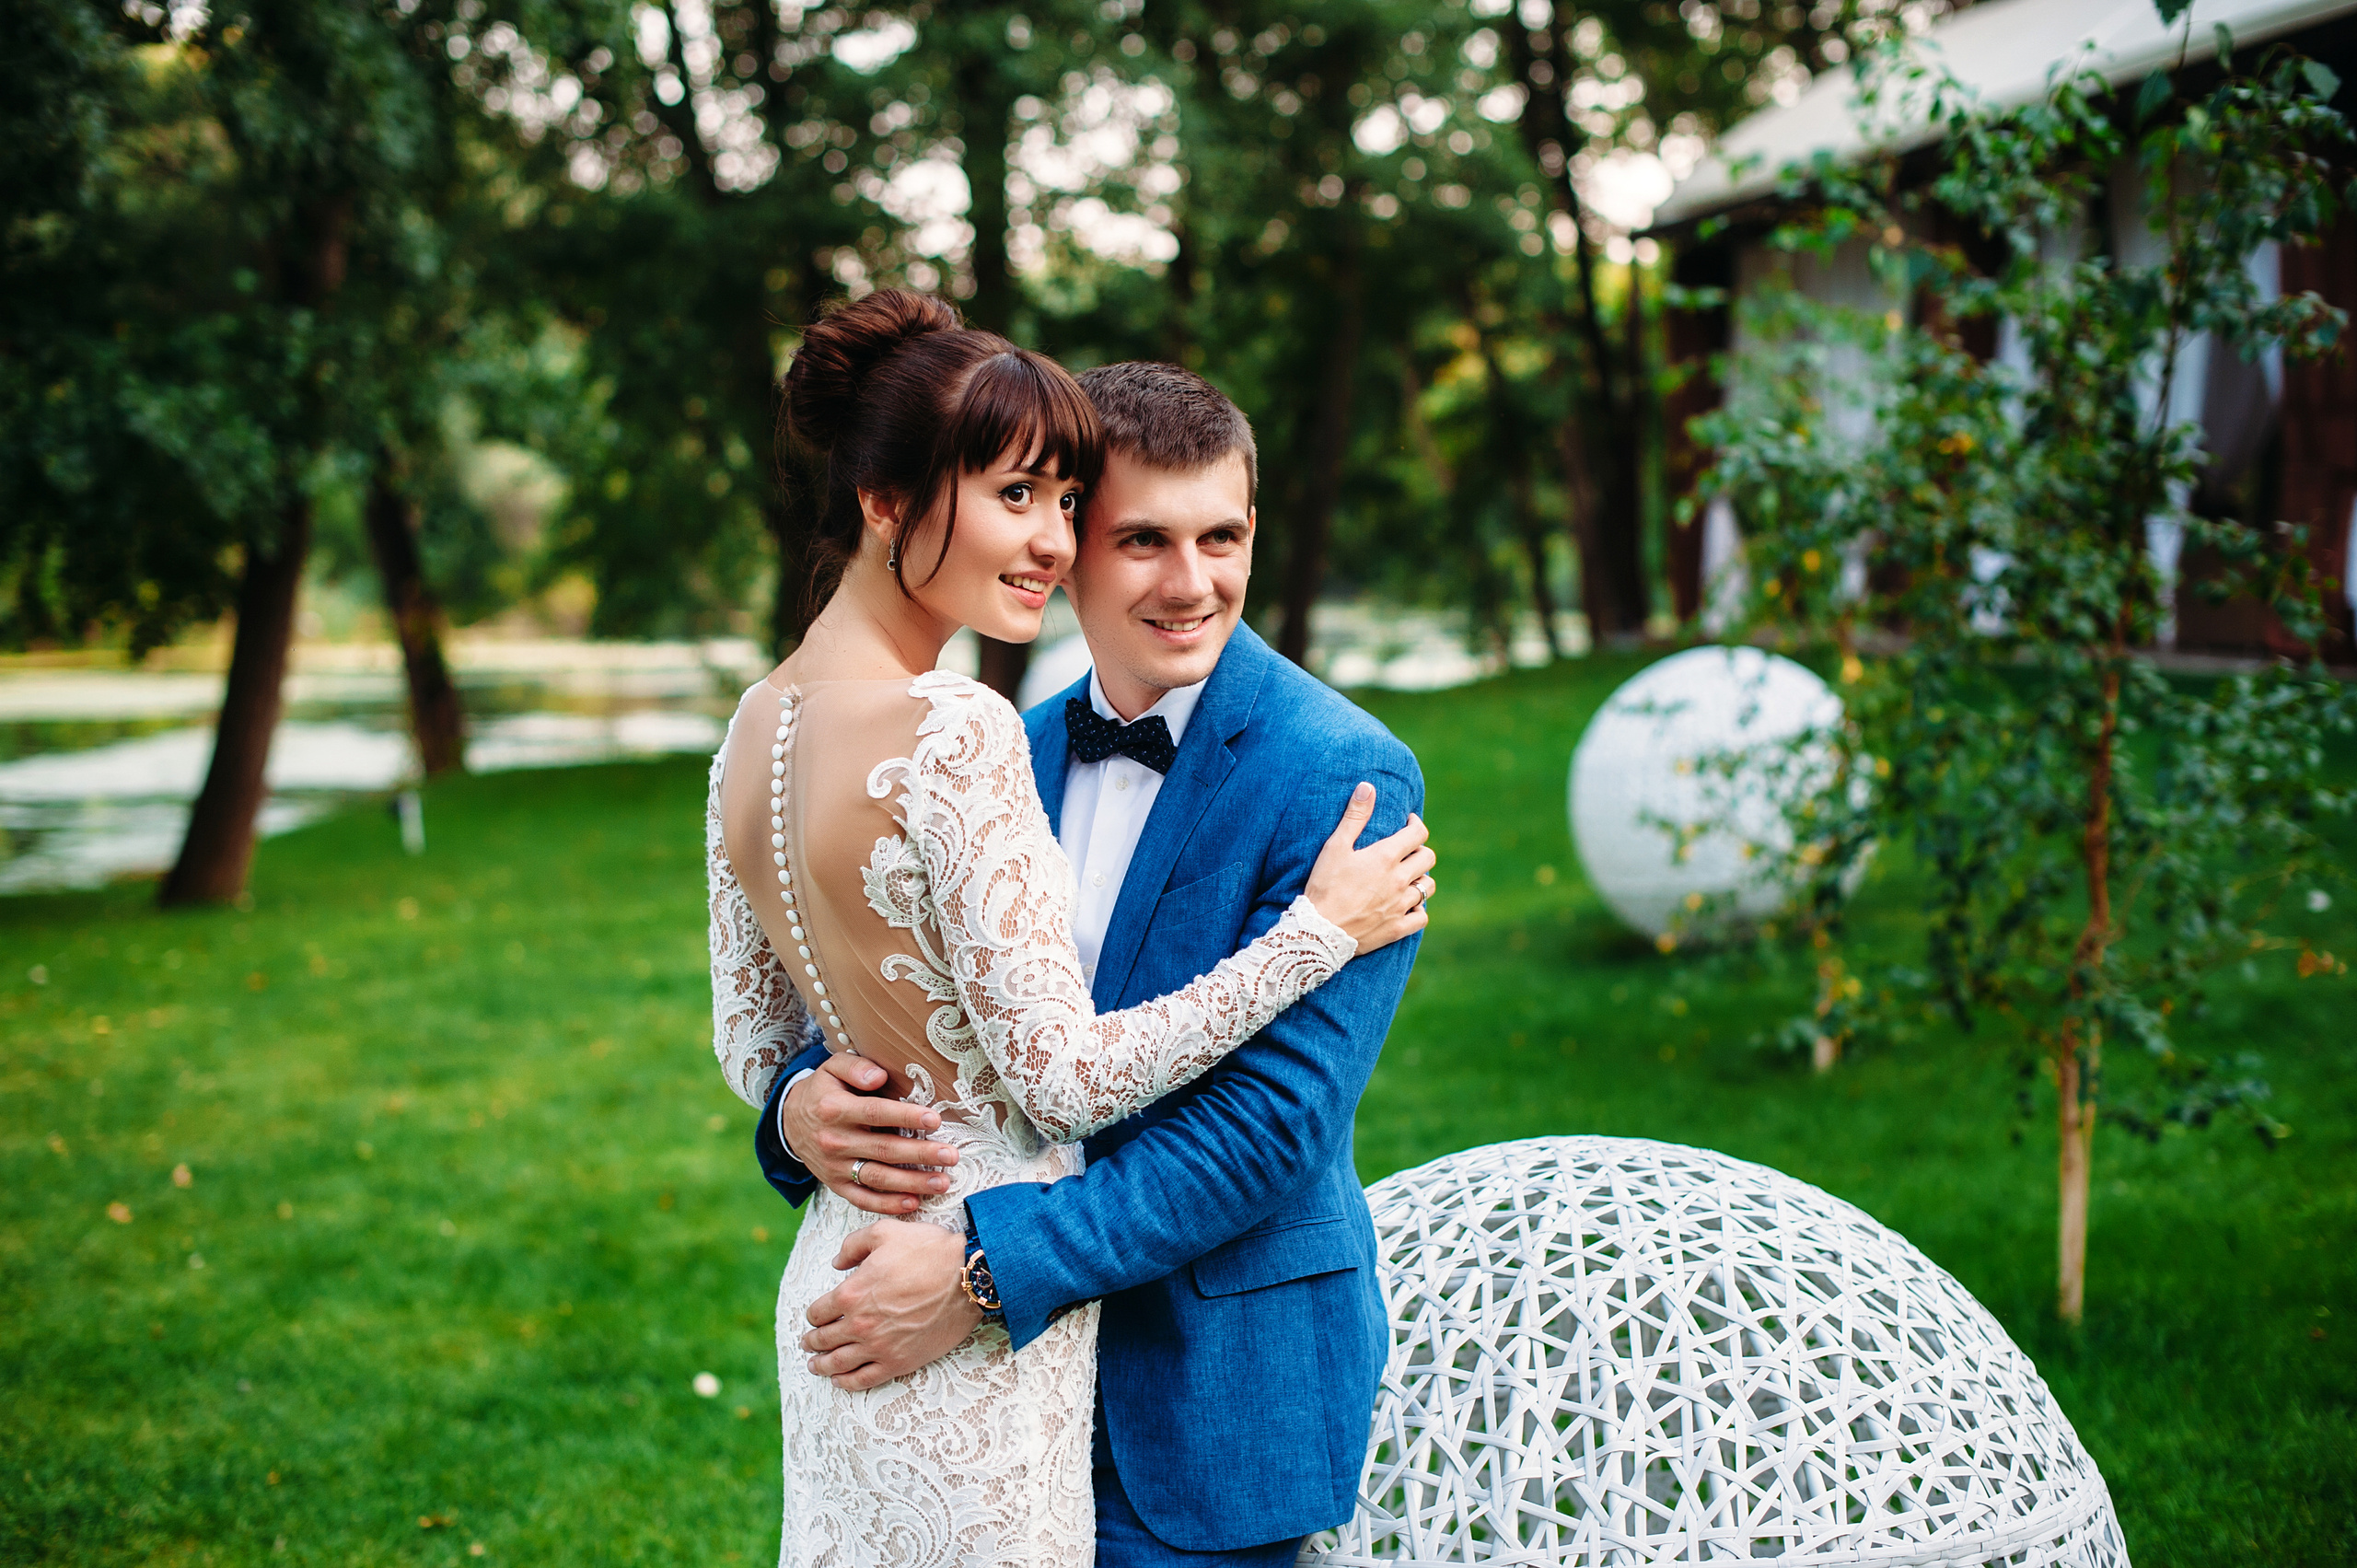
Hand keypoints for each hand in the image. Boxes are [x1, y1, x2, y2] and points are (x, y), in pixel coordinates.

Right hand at [781, 1053, 960, 1216]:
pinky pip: (862, 1199)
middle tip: (950, 1155)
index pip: (875, 1113)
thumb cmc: (823, 1091)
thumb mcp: (832, 1069)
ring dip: (911, 1183)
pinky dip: (887, 1205)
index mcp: (835, 1109)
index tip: (934, 1120)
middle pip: (883, 1149)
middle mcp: (835, 1141)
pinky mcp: (836, 1185)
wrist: (789, 1122)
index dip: (905, 1116)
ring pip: (877, 1178)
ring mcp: (835, 1167)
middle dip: (920, 1154)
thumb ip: (855, 1067)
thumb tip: (879, 1077)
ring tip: (942, 1182)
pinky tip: (912, 1203)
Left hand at [800, 1219, 981, 1389]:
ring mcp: (878, 1346)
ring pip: (838, 1363)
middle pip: (824, 1340)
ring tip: (815, 1366)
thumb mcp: (885, 1232)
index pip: (817, 1312)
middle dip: (812, 1342)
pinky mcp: (899, 1362)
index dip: (812, 1315)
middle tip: (808, 1344)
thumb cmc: (928, 1251)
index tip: (814, 1317)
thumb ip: (853, 1245)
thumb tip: (836, 1264)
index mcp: (851, 1293)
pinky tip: (839, 1381)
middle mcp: (859, 1324)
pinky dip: (847, 1383)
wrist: (966, 1278)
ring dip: (822, 1366)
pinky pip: (864, 1379)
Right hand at [1304, 783, 1436, 954]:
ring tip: (1408, 877)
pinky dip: (1419, 909)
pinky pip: (1422, 916)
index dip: (1416, 824)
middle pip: (1428, 858)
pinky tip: (1408, 905)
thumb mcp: (1335, 846)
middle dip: (1420, 850)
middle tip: (1407, 851)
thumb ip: (1354, 816)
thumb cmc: (1324, 885)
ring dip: (1421, 878)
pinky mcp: (1397, 928)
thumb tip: (1367, 787)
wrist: (1319, 930)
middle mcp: (1399, 880)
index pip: (1418, 833)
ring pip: (1427, 887)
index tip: (1408, 823)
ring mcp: (1401, 905)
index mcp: (1386, 857)